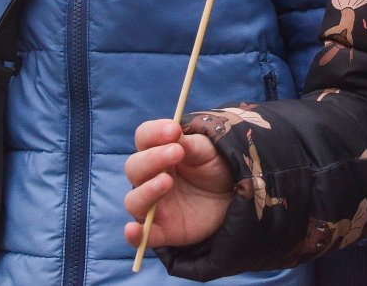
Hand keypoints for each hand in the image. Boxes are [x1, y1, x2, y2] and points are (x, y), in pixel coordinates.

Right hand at [123, 118, 234, 248]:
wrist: (233, 195)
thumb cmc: (215, 167)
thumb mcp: (209, 150)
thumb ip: (191, 143)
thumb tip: (174, 132)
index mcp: (158, 152)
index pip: (143, 138)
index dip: (153, 132)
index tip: (173, 130)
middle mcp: (150, 178)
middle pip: (134, 167)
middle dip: (152, 159)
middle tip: (177, 152)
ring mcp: (154, 205)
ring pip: (134, 200)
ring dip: (146, 191)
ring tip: (166, 181)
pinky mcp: (162, 230)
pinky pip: (142, 236)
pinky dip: (135, 235)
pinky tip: (134, 230)